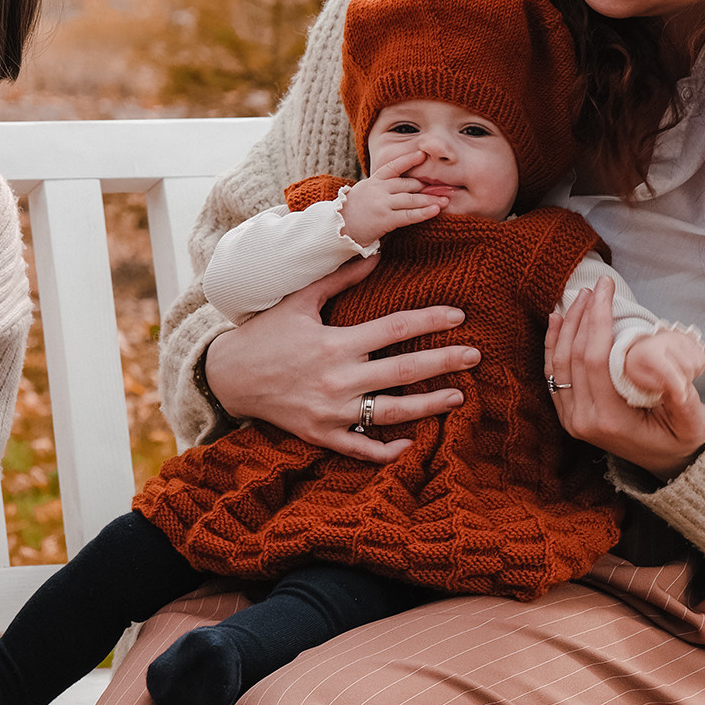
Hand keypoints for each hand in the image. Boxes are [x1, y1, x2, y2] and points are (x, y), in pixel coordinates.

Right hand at [204, 253, 475, 462]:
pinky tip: (412, 442)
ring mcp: (331, 411)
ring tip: (457, 396)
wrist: (228, 377)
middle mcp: (338, 378)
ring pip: (391, 412)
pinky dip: (387, 449)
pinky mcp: (322, 434)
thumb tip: (376, 254)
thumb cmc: (266, 334)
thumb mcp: (300, 301)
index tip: (459, 317)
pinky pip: (362, 448)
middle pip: (403, 371)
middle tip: (475, 356)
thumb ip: (339, 278)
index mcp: (335, 343)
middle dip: (444, 362)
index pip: (394, 328)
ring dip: (428, 405)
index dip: (430, 320)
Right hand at [338, 149, 446, 244]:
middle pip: (408, 184)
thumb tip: (404, 183)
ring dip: (431, 199)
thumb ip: (382, 186)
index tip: (422, 154)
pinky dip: (424, 212)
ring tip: (445, 200)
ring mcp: (382, 204)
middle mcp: (378, 189)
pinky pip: (409, 215)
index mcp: (374, 181)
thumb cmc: (354, 211)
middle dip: (428, 186)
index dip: (409, 159)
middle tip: (446, 186)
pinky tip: (435, 211)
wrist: (338, 229)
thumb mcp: (365, 191)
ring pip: (411, 199)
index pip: (393, 166)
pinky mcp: (385, 220)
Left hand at [545, 278, 704, 480]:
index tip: (607, 289)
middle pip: (573, 358)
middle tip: (595, 286)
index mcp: (610, 421)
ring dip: (566, 326)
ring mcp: (571, 419)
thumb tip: (671, 371)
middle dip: (582, 316)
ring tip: (578, 296)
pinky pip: (554, 373)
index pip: (594, 360)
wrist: (667, 463)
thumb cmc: (683, 438)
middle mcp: (583, 421)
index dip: (597, 320)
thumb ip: (682, 397)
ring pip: (558, 363)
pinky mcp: (568, 413)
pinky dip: (554, 344)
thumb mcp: (693, 422)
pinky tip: (558, 320)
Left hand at [622, 328, 704, 407]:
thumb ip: (656, 385)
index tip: (680, 399)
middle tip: (675, 388)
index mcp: (651, 351)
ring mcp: (680, 338)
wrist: (642, 347)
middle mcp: (667, 341)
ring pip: (697, 363)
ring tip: (678, 376)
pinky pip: (703, 358)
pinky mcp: (690, 339)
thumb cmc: (640, 364)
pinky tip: (685, 369)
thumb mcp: (639, 378)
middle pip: (687, 367)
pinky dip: (697, 368)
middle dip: (685, 383)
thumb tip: (676, 390)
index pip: (668, 371)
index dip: (677, 387)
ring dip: (691, 375)